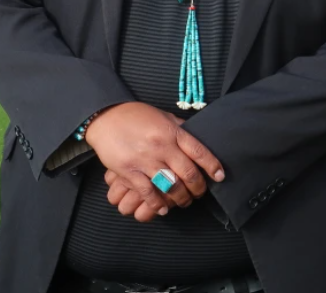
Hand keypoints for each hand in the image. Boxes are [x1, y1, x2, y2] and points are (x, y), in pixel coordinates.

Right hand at [86, 102, 224, 222]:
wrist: (105, 117)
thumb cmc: (136, 116)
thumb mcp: (163, 116)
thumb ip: (180, 128)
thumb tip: (198, 136)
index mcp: (172, 132)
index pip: (199, 151)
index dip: (212, 166)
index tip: (219, 176)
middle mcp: (162, 146)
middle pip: (188, 173)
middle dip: (198, 187)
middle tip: (200, 193)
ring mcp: (145, 160)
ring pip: (171, 186)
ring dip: (181, 198)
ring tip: (184, 201)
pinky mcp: (129, 171)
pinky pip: (148, 192)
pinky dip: (157, 204)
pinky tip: (163, 208)